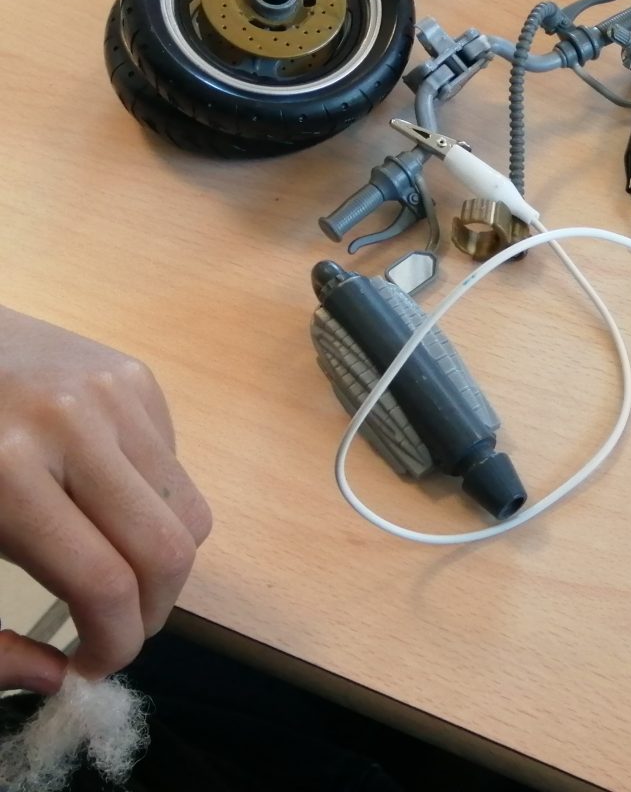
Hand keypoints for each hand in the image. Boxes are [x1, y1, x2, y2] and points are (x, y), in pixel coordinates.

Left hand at [0, 307, 211, 688]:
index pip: (105, 584)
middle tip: (117, 630)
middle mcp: (74, 426)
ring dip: (160, 560)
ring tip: (115, 565)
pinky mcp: (135, 376)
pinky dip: (150, 499)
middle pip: (169, 551)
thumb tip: (55, 676)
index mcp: (8, 476)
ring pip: (191, 512)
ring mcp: (114, 393)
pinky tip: (97, 490)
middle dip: (152, 613)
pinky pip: (175, 465)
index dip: (112, 646)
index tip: (92, 665)